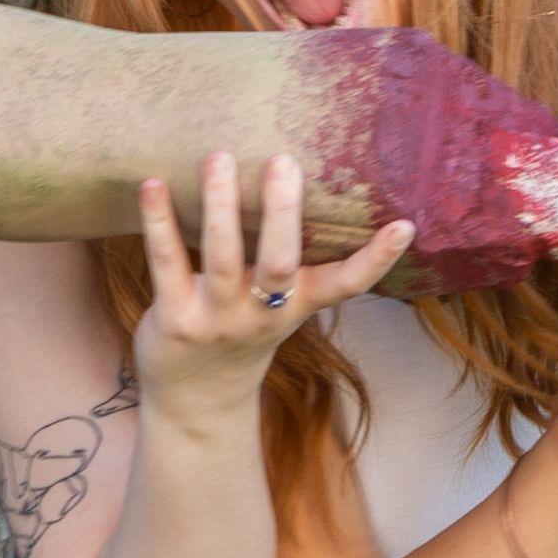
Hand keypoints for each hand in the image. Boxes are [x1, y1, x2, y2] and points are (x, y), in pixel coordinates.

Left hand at [131, 148, 407, 403]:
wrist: (196, 400)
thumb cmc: (241, 334)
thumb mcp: (279, 307)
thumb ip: (293, 261)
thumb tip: (302, 185)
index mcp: (296, 306)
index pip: (345, 285)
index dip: (375, 259)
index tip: (403, 225)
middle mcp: (261, 315)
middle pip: (279, 263)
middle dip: (282, 213)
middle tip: (284, 161)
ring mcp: (218, 319)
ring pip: (222, 258)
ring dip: (220, 206)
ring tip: (219, 158)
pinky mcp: (175, 319)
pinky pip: (167, 264)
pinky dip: (158, 223)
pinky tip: (153, 184)